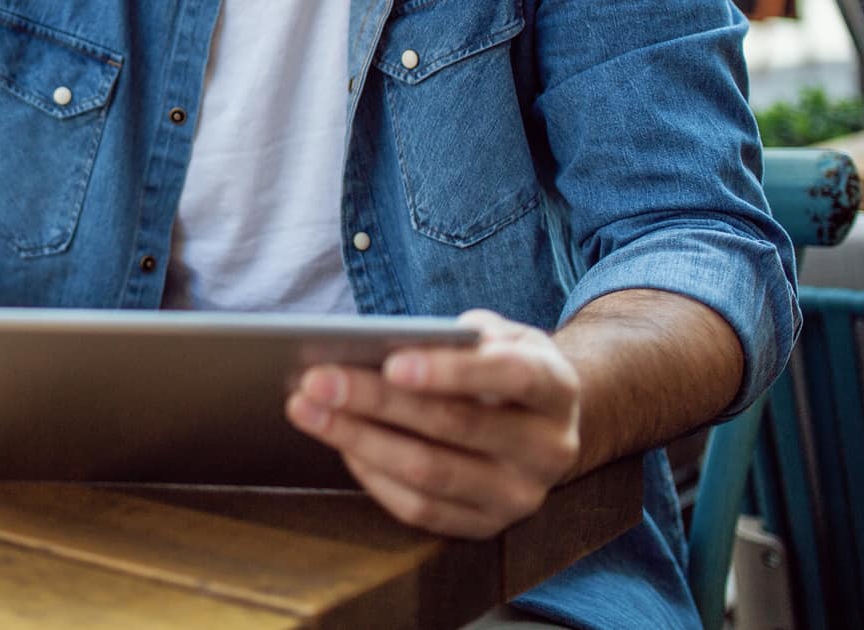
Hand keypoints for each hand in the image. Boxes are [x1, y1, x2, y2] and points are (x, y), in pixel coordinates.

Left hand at [284, 309, 582, 538]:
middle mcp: (548, 449)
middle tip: (315, 379)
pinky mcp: (486, 527)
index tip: (393, 362)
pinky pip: (420, 509)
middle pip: (455, 426)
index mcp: (557, 389)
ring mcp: (520, 497)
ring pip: (429, 473)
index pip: (511, 376)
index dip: (452, 371)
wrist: (542, 424)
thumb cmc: (504, 366)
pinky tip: (338, 442)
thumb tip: (386, 344)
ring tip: (306, 409)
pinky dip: (372, 475)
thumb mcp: (499, 336)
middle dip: (377, 401)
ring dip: (358, 439)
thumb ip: (458, 337)